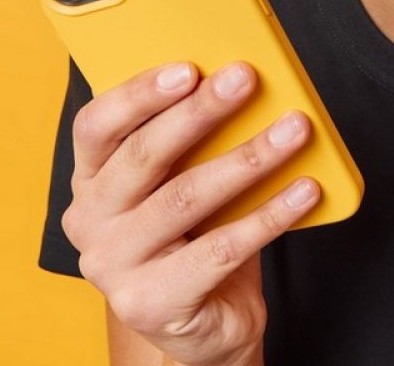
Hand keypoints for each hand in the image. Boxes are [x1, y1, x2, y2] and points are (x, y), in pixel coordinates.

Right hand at [62, 61, 321, 365]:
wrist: (205, 326)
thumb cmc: (195, 238)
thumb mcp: (183, 182)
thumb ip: (194, 141)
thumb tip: (240, 84)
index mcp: (91, 180)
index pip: (97, 125)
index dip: (140, 93)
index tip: (189, 67)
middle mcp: (89, 221)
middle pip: (145, 155)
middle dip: (201, 112)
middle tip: (246, 79)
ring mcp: (113, 265)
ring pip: (187, 198)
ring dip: (248, 157)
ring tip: (294, 129)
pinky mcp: (150, 302)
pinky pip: (220, 250)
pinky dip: (270, 215)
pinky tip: (304, 190)